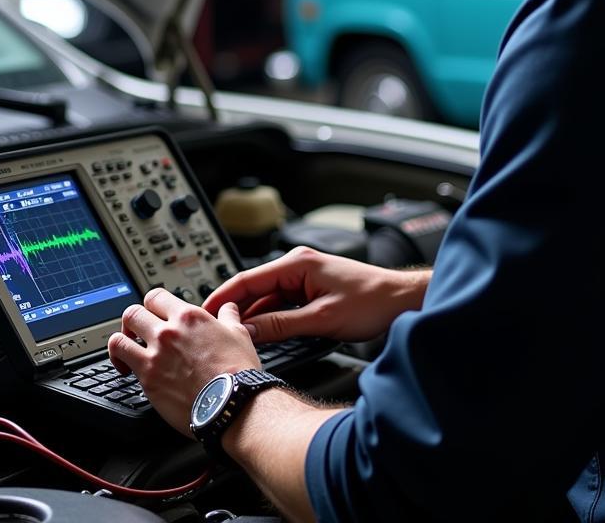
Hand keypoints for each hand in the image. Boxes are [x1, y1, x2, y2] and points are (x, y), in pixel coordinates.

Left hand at [107, 287, 260, 436]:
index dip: (153, 305)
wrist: (231, 402)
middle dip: (134, 322)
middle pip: (133, 313)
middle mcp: (168, 331)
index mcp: (189, 316)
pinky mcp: (147, 378)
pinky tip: (126, 369)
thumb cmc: (237, 371)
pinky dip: (118, 362)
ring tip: (126, 348)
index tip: (155, 315)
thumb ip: (229, 317)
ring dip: (121, 341)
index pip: (156, 296)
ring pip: (119, 337)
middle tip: (138, 332)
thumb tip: (227, 308)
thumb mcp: (239, 334)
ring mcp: (155, 354)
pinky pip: (121, 360)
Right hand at [203, 245, 429, 344]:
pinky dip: (271, 321)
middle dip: (235, 311)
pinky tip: (263, 338)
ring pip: (268, 300)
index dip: (222, 297)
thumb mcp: (322, 318)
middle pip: (255, 290)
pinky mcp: (312, 292)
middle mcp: (299, 267)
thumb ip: (282, 325)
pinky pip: (283, 306)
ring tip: (234, 340)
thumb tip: (249, 332)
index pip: (248, 279)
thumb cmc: (372, 302)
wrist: (402, 301)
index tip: (202, 313)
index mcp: (298, 264)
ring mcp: (305, 279)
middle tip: (213, 333)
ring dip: (254, 319)